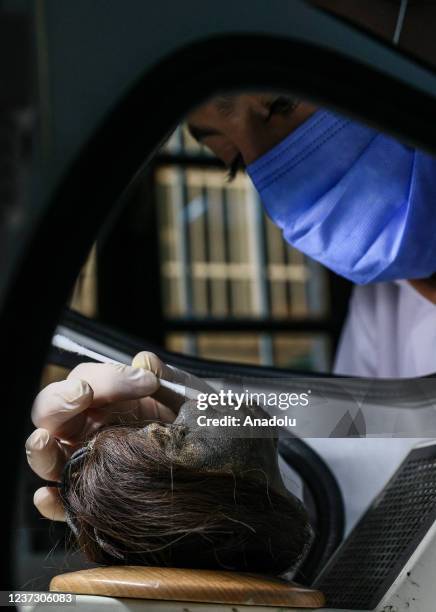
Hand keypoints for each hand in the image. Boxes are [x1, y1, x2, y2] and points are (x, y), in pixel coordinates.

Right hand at [25, 351, 209, 520]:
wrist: (231, 463)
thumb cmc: (207, 426)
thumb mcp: (192, 398)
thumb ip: (168, 377)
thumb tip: (142, 361)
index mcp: (112, 400)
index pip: (86, 379)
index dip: (107, 376)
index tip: (146, 381)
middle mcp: (94, 428)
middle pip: (54, 411)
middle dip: (61, 398)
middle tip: (84, 393)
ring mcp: (91, 461)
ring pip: (49, 453)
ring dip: (41, 447)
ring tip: (45, 439)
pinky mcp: (96, 496)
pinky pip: (65, 501)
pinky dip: (52, 500)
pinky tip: (49, 496)